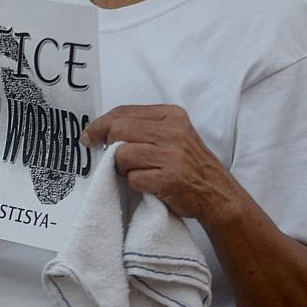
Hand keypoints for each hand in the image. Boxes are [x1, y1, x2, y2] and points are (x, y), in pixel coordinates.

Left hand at [82, 105, 244, 222]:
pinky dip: (136, 185)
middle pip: (118, 130)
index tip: (89, 137)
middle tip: (113, 160)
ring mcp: (173, 155)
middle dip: (109, 147)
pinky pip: (133, 179)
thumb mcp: (172, 135)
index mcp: (172, 115)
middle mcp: (173, 131)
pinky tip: (150, 185)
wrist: (218, 194)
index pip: (123, 112)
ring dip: (123, 169)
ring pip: (122, 155)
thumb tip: (101, 131)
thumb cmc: (187, 165)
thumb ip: (143, 127)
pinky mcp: (170, 179)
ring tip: (139, 173)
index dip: (100, 124)